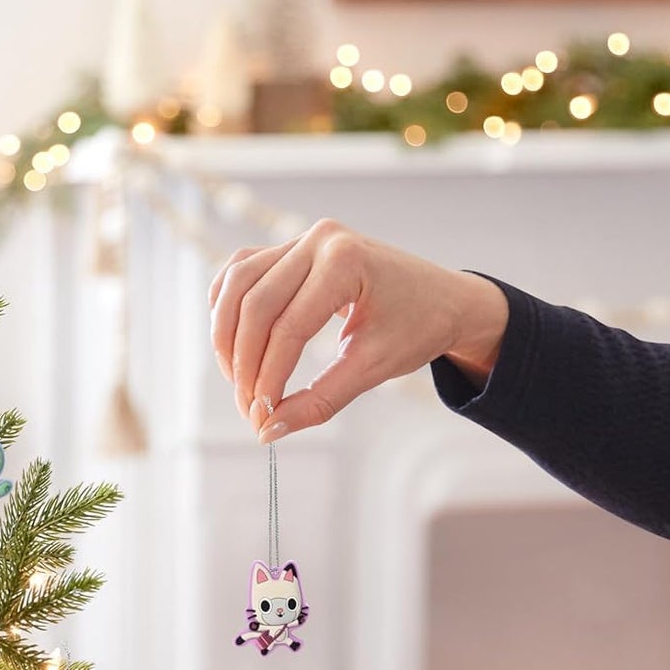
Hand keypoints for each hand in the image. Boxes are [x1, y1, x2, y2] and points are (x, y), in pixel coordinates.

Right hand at [207, 220, 509, 441]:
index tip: (260, 416)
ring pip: (236, 284)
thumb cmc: (417, 327)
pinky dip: (226, 306)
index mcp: (346, 261)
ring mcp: (301, 239)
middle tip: (249, 407)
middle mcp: (319, 240)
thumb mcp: (372, 369)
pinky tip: (231, 341)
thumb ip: (319, 401)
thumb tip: (268, 430)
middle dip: (243, 363)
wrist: (443, 298)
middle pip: (254, 305)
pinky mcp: (290, 249)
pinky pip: (240, 272)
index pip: (288, 328)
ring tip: (236, 379)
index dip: (267, 378)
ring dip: (225, 335)